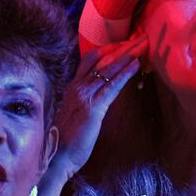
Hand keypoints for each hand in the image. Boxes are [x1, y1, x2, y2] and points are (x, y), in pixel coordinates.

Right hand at [51, 36, 144, 180]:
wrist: (56, 157)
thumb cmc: (63, 141)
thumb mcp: (70, 116)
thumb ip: (79, 103)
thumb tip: (92, 99)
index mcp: (70, 89)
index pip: (88, 62)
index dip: (105, 52)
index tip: (119, 45)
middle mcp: (76, 88)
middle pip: (101, 62)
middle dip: (120, 50)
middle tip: (136, 39)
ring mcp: (84, 97)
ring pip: (108, 71)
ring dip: (126, 58)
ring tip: (140, 47)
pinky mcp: (94, 108)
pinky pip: (112, 87)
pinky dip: (124, 75)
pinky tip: (135, 66)